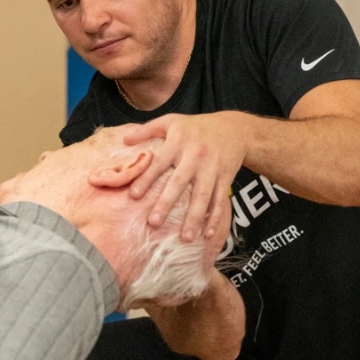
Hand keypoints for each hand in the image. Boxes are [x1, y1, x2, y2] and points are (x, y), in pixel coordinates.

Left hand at [123, 112, 247, 240]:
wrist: (235, 128)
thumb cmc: (196, 126)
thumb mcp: (172, 121)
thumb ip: (147, 129)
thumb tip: (124, 140)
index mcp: (179, 142)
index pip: (159, 163)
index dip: (147, 179)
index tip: (133, 196)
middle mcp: (195, 156)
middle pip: (179, 182)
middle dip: (167, 203)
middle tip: (154, 222)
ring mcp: (212, 169)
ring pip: (202, 196)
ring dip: (194, 218)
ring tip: (186, 238)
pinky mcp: (225, 178)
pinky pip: (220, 201)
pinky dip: (216, 218)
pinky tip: (208, 234)